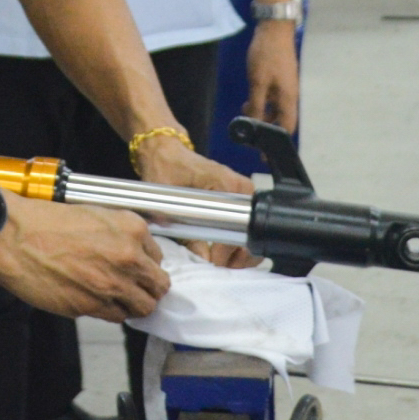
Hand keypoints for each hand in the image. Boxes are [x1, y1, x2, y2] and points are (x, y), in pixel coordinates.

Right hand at [0, 197, 169, 320]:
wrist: (12, 234)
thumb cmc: (43, 221)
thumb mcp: (92, 214)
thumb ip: (119, 235)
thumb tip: (131, 253)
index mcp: (131, 229)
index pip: (158, 257)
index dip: (146, 264)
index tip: (138, 268)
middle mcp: (128, 258)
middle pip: (158, 286)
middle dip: (148, 288)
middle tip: (135, 288)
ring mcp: (111, 285)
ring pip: (142, 308)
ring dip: (131, 304)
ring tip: (115, 297)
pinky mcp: (90, 307)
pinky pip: (115, 317)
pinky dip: (109, 312)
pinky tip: (94, 299)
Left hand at [132, 131, 258, 266]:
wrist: (164, 151)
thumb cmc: (166, 167)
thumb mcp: (169, 201)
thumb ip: (185, 231)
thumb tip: (202, 259)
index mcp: (229, 184)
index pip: (241, 227)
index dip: (227, 252)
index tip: (213, 265)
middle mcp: (241, 188)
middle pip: (254, 232)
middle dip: (238, 256)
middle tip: (218, 268)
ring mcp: (242, 193)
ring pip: (252, 232)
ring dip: (238, 252)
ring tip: (219, 263)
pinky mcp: (237, 199)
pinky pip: (246, 226)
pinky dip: (237, 242)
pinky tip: (222, 253)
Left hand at [242, 20, 299, 134]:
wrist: (273, 29)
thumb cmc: (266, 55)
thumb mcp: (257, 82)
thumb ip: (255, 105)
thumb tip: (252, 125)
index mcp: (288, 99)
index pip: (286, 128)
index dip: (277, 143)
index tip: (266, 155)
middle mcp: (290, 96)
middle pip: (281, 120)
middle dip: (267, 130)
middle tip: (251, 139)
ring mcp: (285, 87)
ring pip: (275, 109)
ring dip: (262, 115)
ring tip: (245, 116)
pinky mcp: (279, 79)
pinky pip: (272, 98)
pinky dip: (262, 103)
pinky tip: (249, 101)